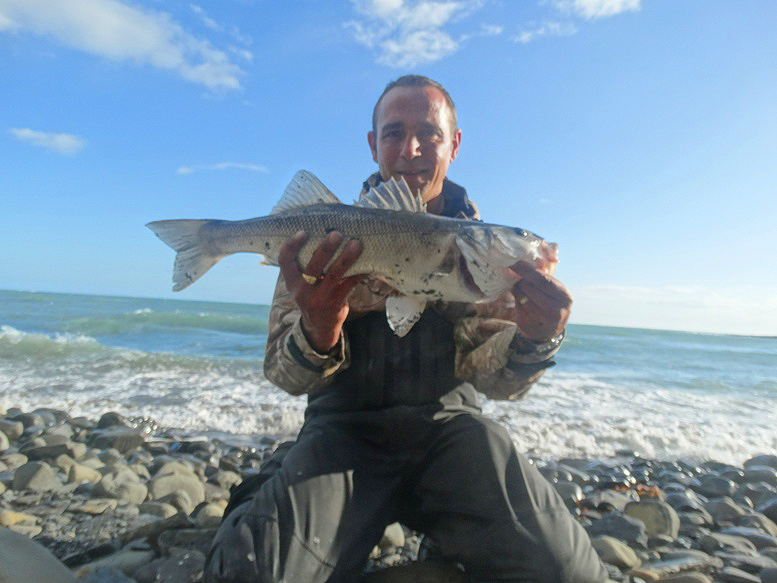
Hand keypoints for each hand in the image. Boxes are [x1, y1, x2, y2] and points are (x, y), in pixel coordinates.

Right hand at [278, 230, 362, 352]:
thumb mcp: (300, 285)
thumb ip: (304, 267)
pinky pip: (350, 283)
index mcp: (292, 282)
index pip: (285, 261)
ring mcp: (320, 297)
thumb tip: (323, 235)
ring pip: (334, 274)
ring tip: (356, 244)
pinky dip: (360, 272)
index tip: (302, 232)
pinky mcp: (336, 302)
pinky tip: (368, 262)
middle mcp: (303, 290)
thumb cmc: (311, 296)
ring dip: (346, 258)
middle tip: (336, 234)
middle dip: (325, 249)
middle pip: (313, 266)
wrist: (319, 327)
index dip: (291, 246)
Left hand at [509, 261, 572, 342]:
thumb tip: (531, 259)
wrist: (547, 332)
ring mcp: (543, 319)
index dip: (527, 270)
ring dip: (516, 288)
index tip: (516, 262)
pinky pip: (518, 307)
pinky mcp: (530, 325)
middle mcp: (557, 309)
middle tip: (514, 274)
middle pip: (531, 287)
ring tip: (517, 285)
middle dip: (520, 279)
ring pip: (522, 297)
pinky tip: (518, 297)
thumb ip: (545, 276)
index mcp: (564, 296)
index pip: (543, 280)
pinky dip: (516, 299)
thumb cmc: (550, 304)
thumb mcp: (554, 290)